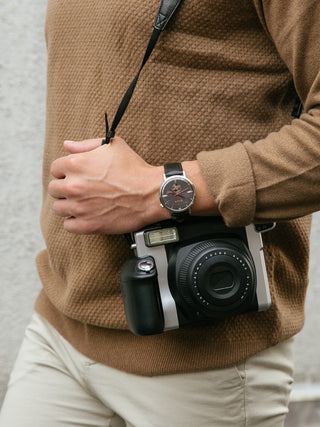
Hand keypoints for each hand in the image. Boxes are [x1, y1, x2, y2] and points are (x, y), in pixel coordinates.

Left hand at [48, 137, 168, 233]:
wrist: (151, 193)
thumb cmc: (134, 169)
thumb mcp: (113, 146)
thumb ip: (86, 145)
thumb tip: (67, 145)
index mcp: (76, 164)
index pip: (55, 169)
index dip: (66, 171)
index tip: (76, 175)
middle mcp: (74, 186)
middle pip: (54, 189)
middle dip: (65, 188)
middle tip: (80, 189)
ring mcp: (79, 207)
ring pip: (59, 208)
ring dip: (68, 205)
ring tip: (83, 203)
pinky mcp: (88, 225)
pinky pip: (68, 225)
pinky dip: (75, 222)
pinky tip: (86, 215)